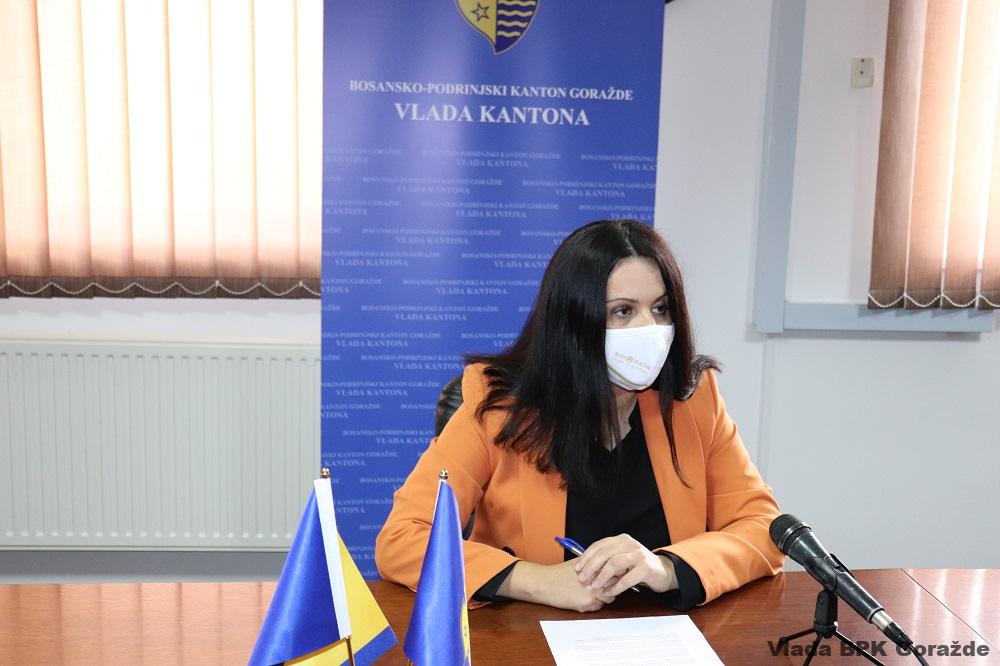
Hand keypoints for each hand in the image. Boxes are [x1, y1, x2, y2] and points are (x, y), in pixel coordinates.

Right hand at [499, 560, 615, 611]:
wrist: (545, 584)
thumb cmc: (560, 573)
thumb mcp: (579, 563)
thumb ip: (596, 564)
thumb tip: (611, 566)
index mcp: (594, 566)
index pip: (615, 569)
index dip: (616, 572)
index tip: (614, 574)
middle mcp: (595, 578)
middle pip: (615, 583)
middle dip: (612, 584)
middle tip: (604, 585)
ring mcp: (593, 591)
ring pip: (610, 596)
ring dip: (605, 595)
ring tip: (592, 592)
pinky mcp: (588, 603)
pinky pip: (600, 605)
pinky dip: (596, 603)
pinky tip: (584, 598)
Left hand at [575, 534, 677, 596]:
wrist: (663, 572)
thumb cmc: (637, 567)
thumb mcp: (621, 561)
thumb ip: (606, 563)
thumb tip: (584, 572)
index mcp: (621, 540)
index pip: (599, 545)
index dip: (586, 557)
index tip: (577, 569)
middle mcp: (630, 543)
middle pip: (604, 553)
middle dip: (591, 567)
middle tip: (582, 580)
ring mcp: (639, 554)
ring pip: (615, 563)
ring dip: (602, 576)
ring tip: (595, 586)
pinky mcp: (647, 567)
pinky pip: (628, 577)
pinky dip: (616, 586)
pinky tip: (609, 592)